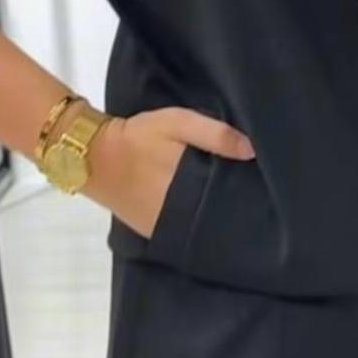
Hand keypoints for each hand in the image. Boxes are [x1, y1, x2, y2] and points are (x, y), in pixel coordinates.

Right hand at [83, 106, 254, 239]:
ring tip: (234, 209)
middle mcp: (181, 214)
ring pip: (203, 229)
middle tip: (255, 200)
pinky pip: (183, 234)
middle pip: (219, 218)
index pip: (231, 199)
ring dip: (216, 221)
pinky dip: (195, 227)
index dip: (249, 196)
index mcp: (190, 187)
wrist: (92, 156)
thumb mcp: (176, 122)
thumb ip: (214, 134)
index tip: (266, 191)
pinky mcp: (153, 233)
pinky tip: (205, 216)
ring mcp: (166, 227)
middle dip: (236, 210)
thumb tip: (252, 151)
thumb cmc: (137, 136)